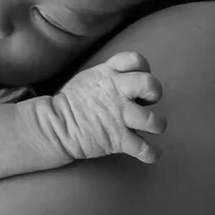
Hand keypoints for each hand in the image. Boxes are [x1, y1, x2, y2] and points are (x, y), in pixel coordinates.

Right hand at [52, 51, 165, 165]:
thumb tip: (128, 79)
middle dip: (155, 93)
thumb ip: (110, 75)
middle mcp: (118, 92)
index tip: (139, 78)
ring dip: (158, 124)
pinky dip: (151, 153)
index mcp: (109, 74)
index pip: (136, 60)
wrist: (56, 125)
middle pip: (149, 85)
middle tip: (148, 101)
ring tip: (154, 127)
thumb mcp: (90, 77)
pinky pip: (144, 149)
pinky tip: (151, 153)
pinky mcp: (118, 139)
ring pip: (152, 120)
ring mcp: (119, 116)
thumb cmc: (73, 102)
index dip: (144, 68)